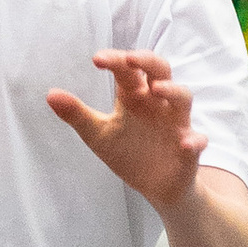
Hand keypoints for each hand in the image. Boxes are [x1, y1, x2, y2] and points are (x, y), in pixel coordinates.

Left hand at [46, 52, 207, 213]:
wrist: (155, 187)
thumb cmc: (128, 152)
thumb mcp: (98, 134)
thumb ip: (77, 114)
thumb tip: (49, 94)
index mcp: (135, 96)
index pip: (127, 71)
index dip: (116, 60)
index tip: (97, 59)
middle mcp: (158, 104)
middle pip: (160, 71)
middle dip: (148, 61)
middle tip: (131, 58)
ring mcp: (177, 123)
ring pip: (183, 98)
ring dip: (173, 91)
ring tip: (157, 89)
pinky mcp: (190, 148)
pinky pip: (197, 140)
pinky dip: (193, 140)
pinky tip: (185, 143)